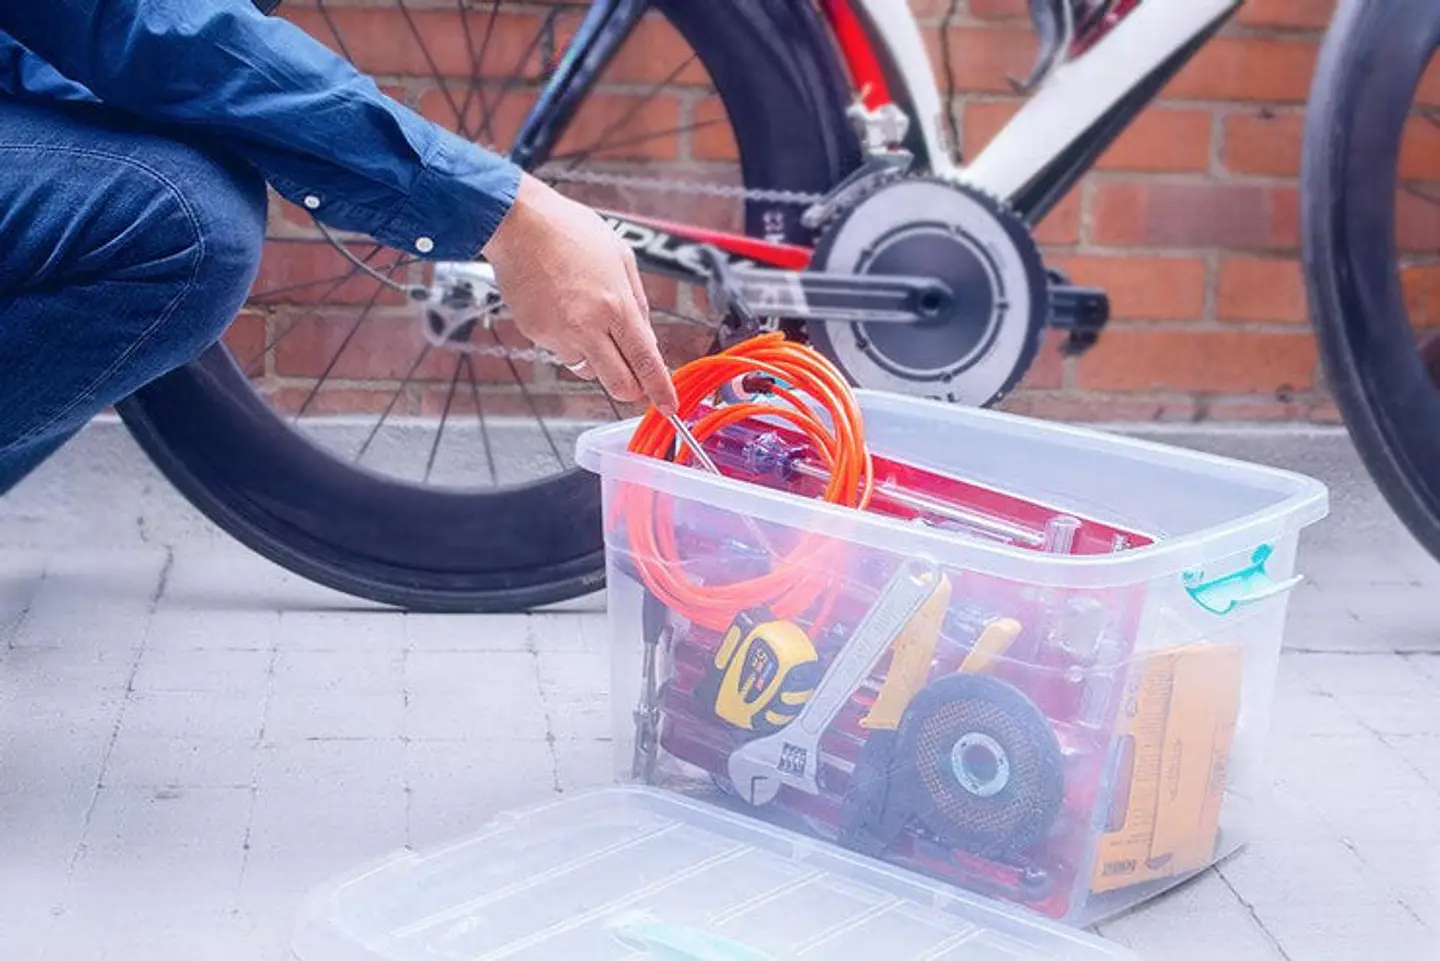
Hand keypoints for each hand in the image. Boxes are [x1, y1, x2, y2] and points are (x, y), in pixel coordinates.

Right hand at [481, 173, 678, 413]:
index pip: (646, 361)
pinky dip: (569, 341)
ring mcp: (558, 335)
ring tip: (587, 318)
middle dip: (631, 388)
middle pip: (618, 383)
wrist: (518, 223)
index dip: (660, 389)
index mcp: (615, 305)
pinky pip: (562, 352)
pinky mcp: (535, 335)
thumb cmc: (570, 231)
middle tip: (635, 379)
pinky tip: (563, 308)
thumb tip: (646, 339)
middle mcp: (587, 327)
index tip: (669, 406)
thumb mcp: (621, 258)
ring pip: (588, 370)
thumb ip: (637, 302)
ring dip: (597, 358)